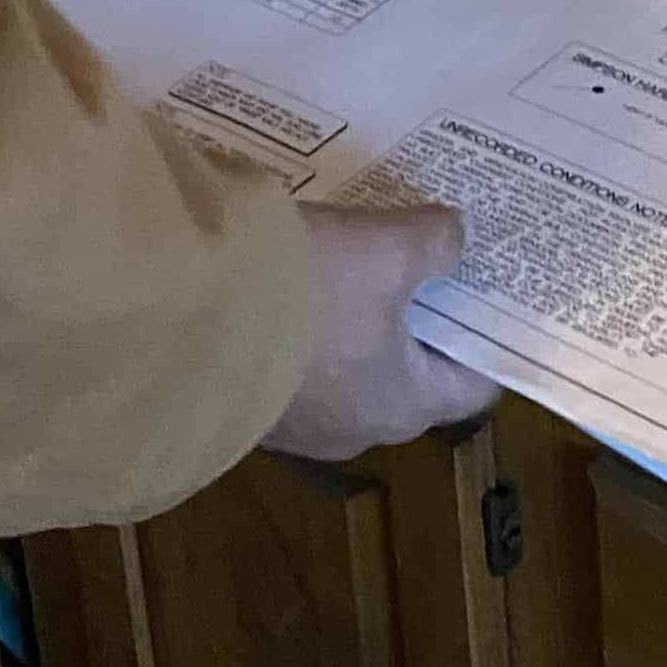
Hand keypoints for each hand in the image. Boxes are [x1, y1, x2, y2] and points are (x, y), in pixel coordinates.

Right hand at [264, 202, 499, 461]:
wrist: (181, 315)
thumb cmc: (310, 291)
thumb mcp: (387, 248)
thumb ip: (434, 242)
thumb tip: (454, 238)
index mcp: (404, 405)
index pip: (472, 385)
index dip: (486, 334)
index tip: (485, 287)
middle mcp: (353, 429)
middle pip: (405, 372)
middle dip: (411, 315)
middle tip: (414, 257)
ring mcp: (292, 423)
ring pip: (342, 365)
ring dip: (348, 317)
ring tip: (346, 255)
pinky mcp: (242, 400)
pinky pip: (287, 362)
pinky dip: (297, 323)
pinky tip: (287, 275)